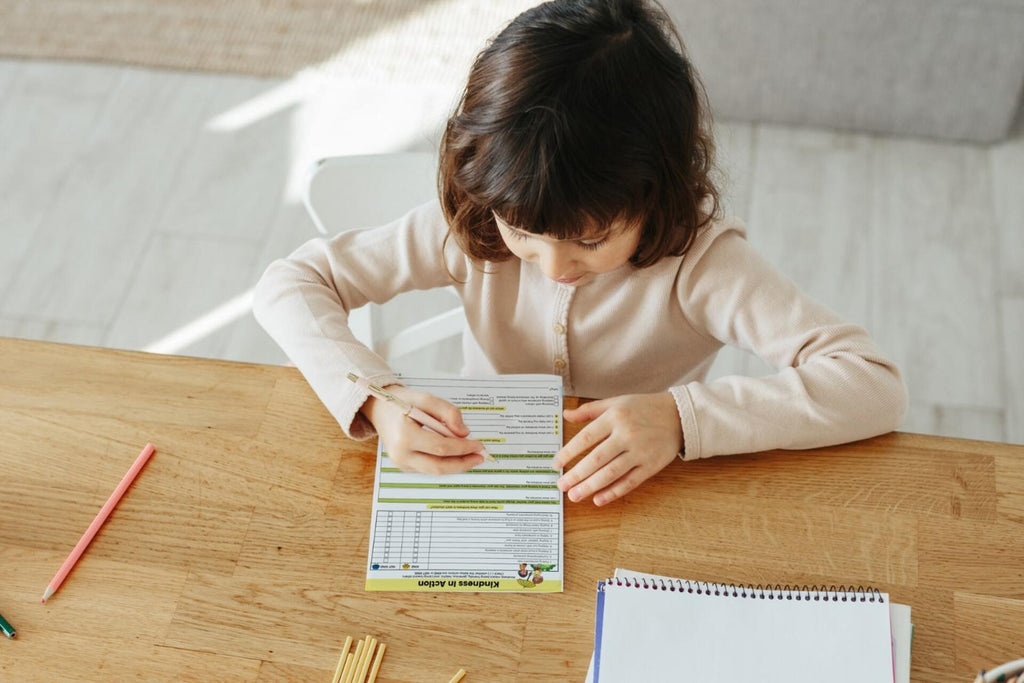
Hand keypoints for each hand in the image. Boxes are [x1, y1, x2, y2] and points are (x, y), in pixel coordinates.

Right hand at [360, 385, 485, 474]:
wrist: (380, 410)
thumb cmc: (401, 402)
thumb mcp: (425, 398)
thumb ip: (447, 412)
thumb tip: (464, 432)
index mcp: (405, 436)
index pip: (441, 447)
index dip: (463, 448)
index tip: (479, 444)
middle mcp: (401, 454)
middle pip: (439, 466)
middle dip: (463, 463)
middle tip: (480, 457)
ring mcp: (401, 463)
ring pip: (435, 471)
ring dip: (456, 465)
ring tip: (472, 457)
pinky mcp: (404, 466)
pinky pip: (429, 468)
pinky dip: (444, 463)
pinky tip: (456, 455)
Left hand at [553, 393, 683, 505]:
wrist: (679, 415)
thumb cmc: (643, 407)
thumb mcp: (616, 402)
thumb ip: (590, 410)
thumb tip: (565, 415)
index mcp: (615, 418)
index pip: (586, 438)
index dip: (568, 452)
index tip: (556, 464)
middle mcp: (626, 435)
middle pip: (596, 459)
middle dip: (576, 474)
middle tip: (561, 486)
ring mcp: (640, 452)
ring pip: (611, 473)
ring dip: (591, 486)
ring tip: (574, 495)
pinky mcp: (651, 466)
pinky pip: (630, 482)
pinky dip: (614, 492)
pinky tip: (599, 499)